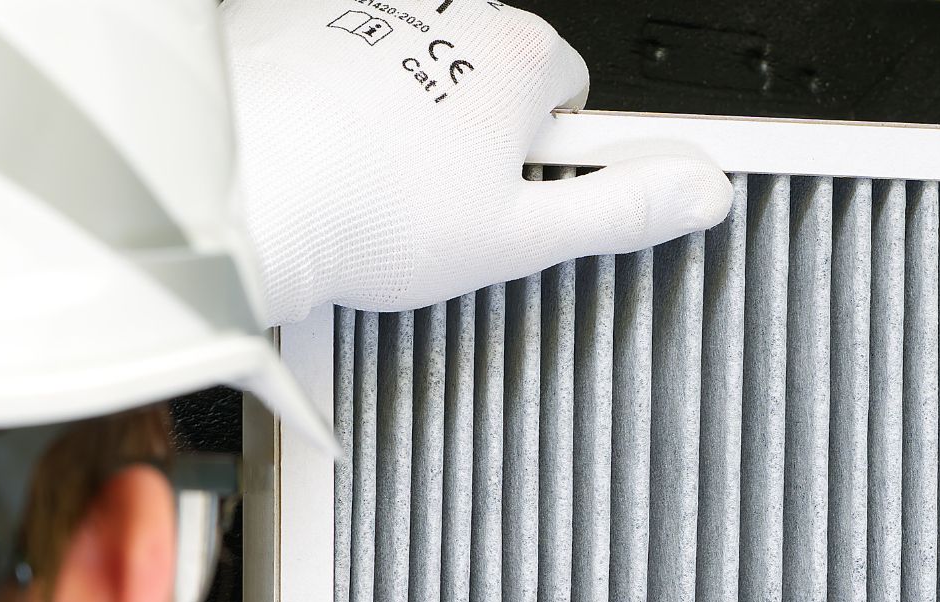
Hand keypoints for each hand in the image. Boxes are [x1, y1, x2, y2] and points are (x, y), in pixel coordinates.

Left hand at [222, 0, 733, 322]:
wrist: (239, 193)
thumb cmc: (366, 213)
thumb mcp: (522, 240)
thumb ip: (622, 212)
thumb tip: (700, 194)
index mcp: (520, 57)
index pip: (574, 94)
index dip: (548, 159)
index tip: (517, 196)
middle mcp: (451, 12)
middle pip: (494, 77)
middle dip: (478, 134)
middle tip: (442, 205)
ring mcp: (377, 9)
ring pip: (419, 71)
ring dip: (409, 117)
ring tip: (375, 186)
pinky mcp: (307, 17)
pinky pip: (349, 58)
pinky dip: (345, 99)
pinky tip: (330, 155)